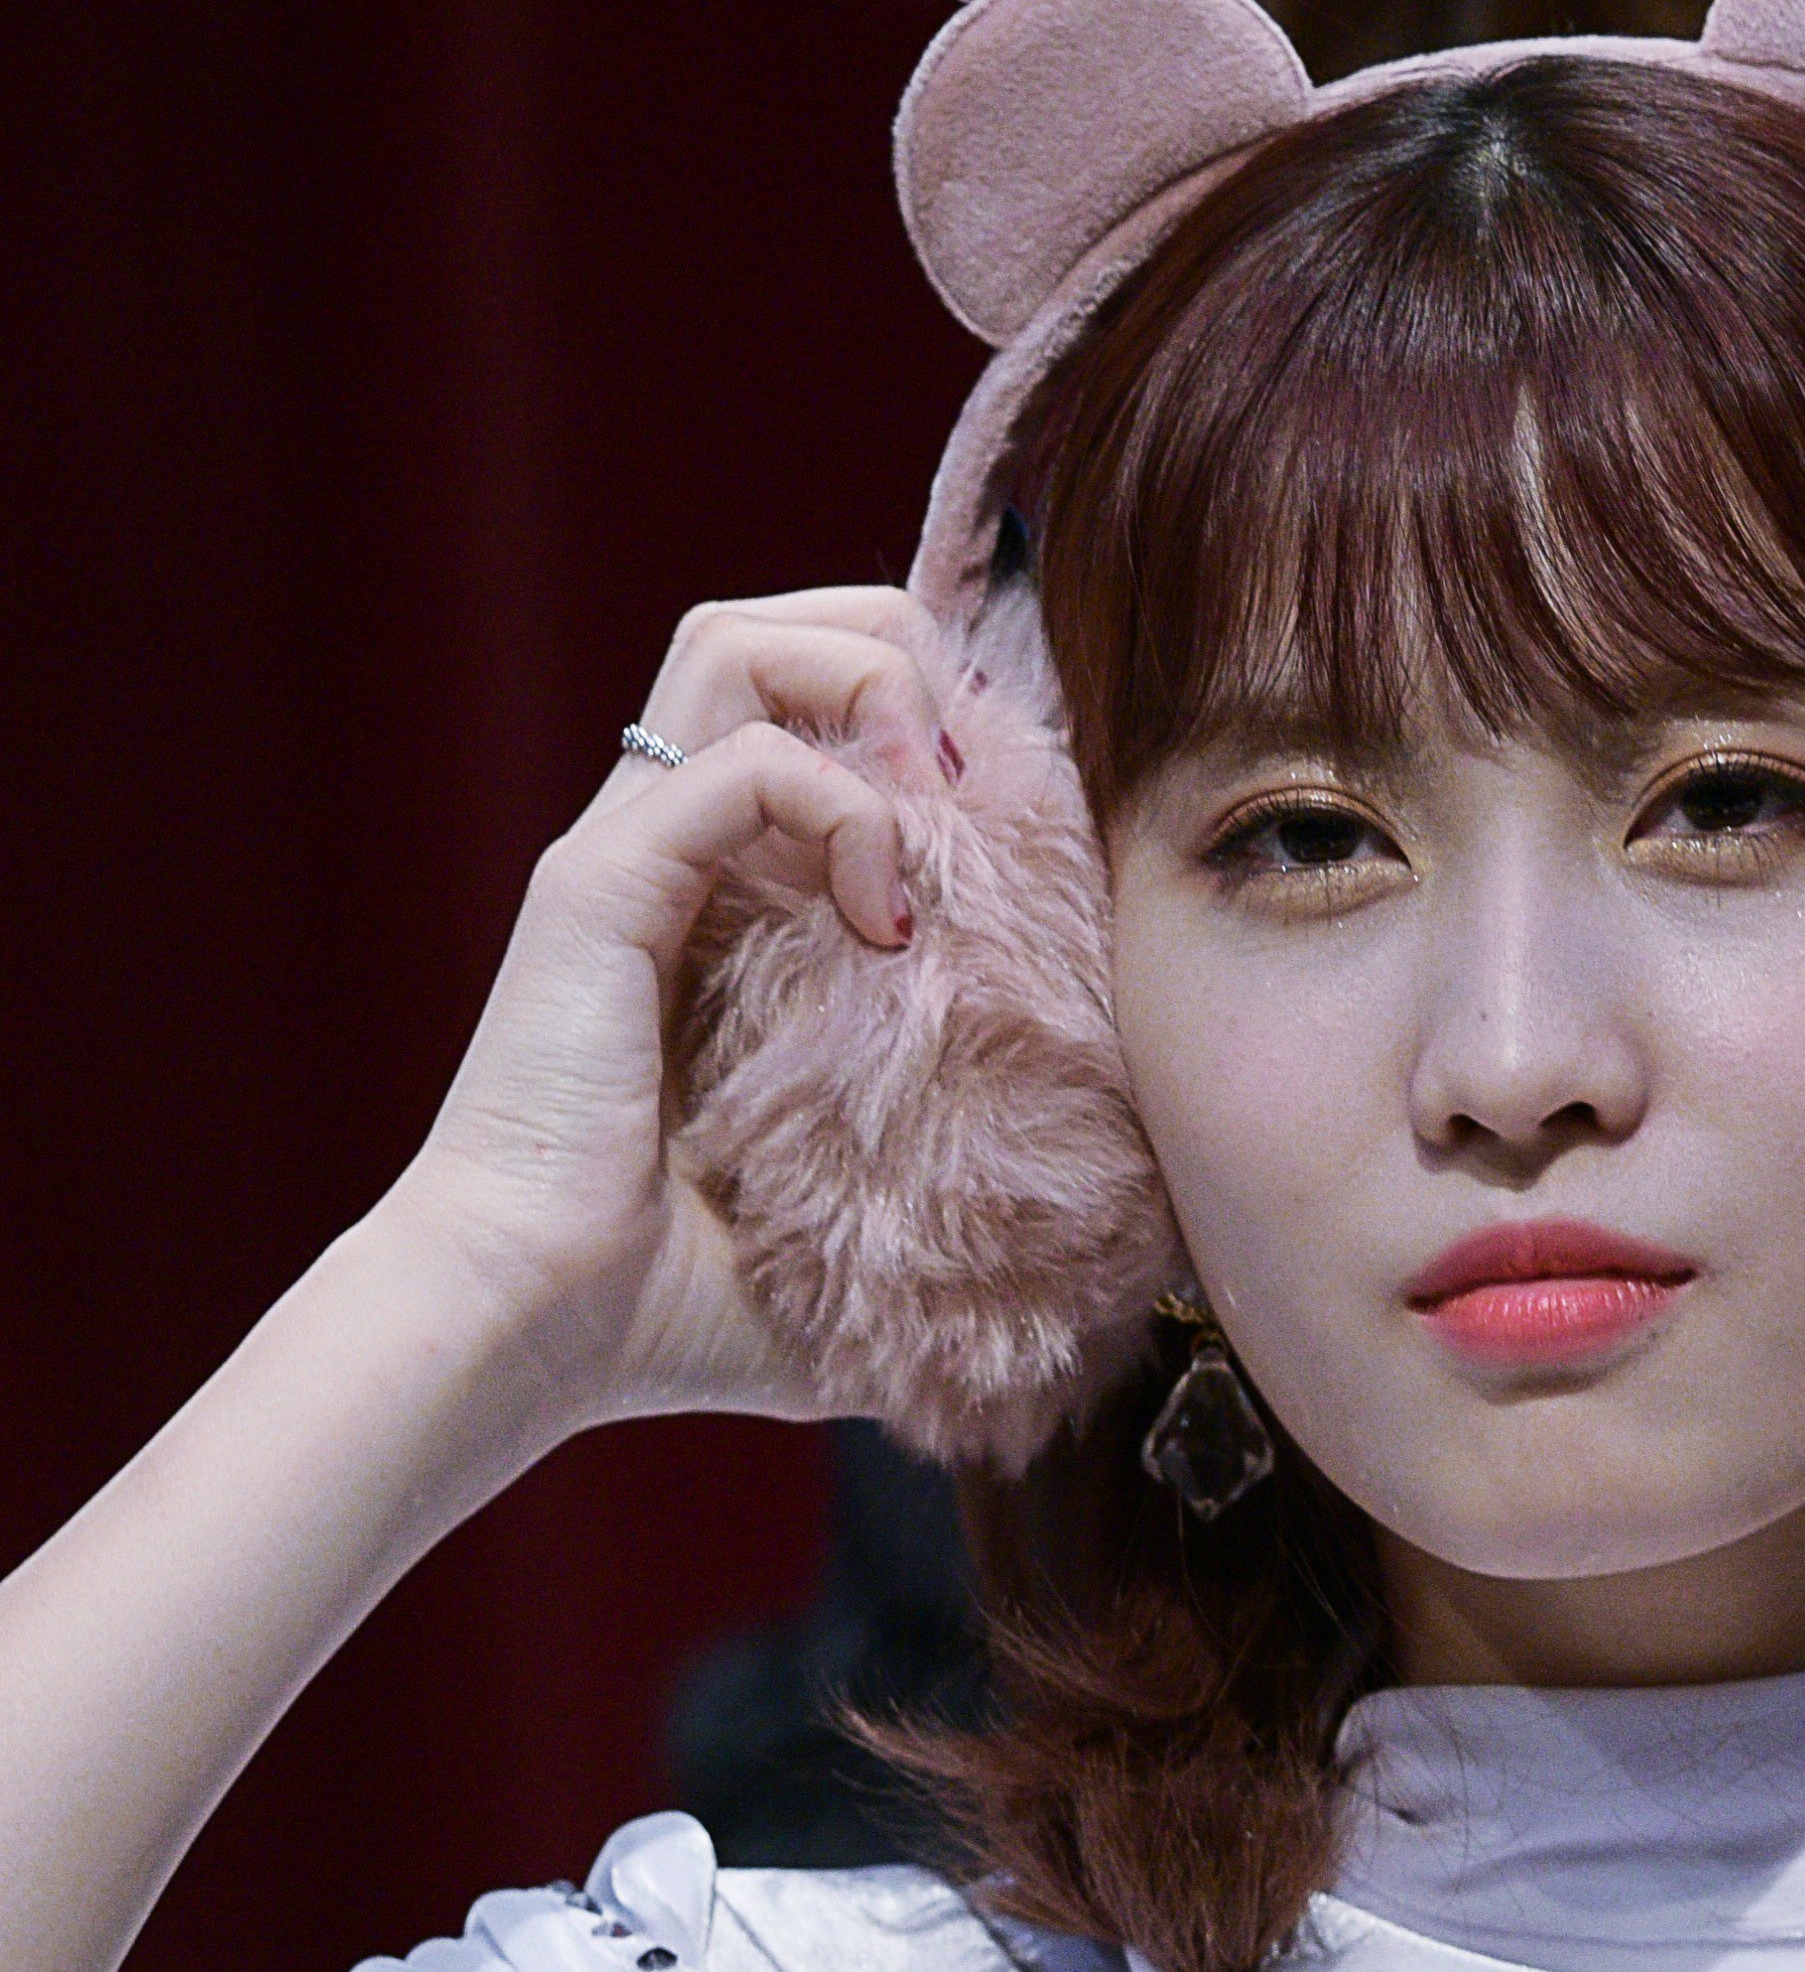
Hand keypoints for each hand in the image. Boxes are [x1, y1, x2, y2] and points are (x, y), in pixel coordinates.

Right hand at [382, 585, 939, 1429]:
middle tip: (976, 783)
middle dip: (899, 657)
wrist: (527, 1335)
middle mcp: (664, 851)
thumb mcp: (861, 1238)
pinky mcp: (599, 888)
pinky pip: (738, 766)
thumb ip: (959, 1214)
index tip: (1023, 823)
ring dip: (866, 690)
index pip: (814, 717)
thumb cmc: (673, 1309)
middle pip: (771, 635)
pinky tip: (885, 921)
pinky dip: (840, 805)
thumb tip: (1110, 1279)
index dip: (930, 720)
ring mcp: (624, 856)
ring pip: (737, 647)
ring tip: (934, 811)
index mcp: (716, 904)